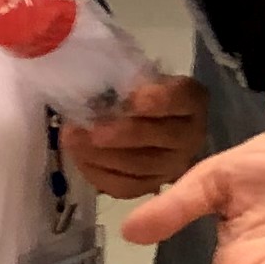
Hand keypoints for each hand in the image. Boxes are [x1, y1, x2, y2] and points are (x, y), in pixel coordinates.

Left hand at [61, 71, 205, 198]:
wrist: (138, 118)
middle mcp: (191, 136)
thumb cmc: (133, 91)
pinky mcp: (151, 186)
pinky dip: (99, 173)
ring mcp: (174, 166)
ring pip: (141, 166)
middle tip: (93, 130)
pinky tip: (79, 158)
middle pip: (162, 137)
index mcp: (191, 100)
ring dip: (103, 155)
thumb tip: (94, 88)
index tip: (130, 99)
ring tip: (73, 141)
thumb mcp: (131, 76)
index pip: (179, 99)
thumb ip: (121, 80)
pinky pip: (126, 186)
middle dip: (124, 134)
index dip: (157, 100)